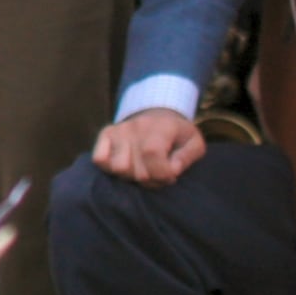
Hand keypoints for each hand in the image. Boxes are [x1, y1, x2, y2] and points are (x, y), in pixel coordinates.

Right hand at [90, 108, 207, 187]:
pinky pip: (99, 159)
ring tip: (143, 170)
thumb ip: (188, 157)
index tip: (171, 176)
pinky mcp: (106, 134)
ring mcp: (119, 130)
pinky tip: (127, 166)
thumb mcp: (195, 143)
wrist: (160, 114)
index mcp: (161, 127)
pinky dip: (111, 168)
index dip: (161, 173)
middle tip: (159, 174)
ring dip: (132, 176)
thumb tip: (172, 169)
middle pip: (137, 169)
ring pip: (118, 168)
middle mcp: (137, 126)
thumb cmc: (179, 135)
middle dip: (151, 180)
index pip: (152, 154)